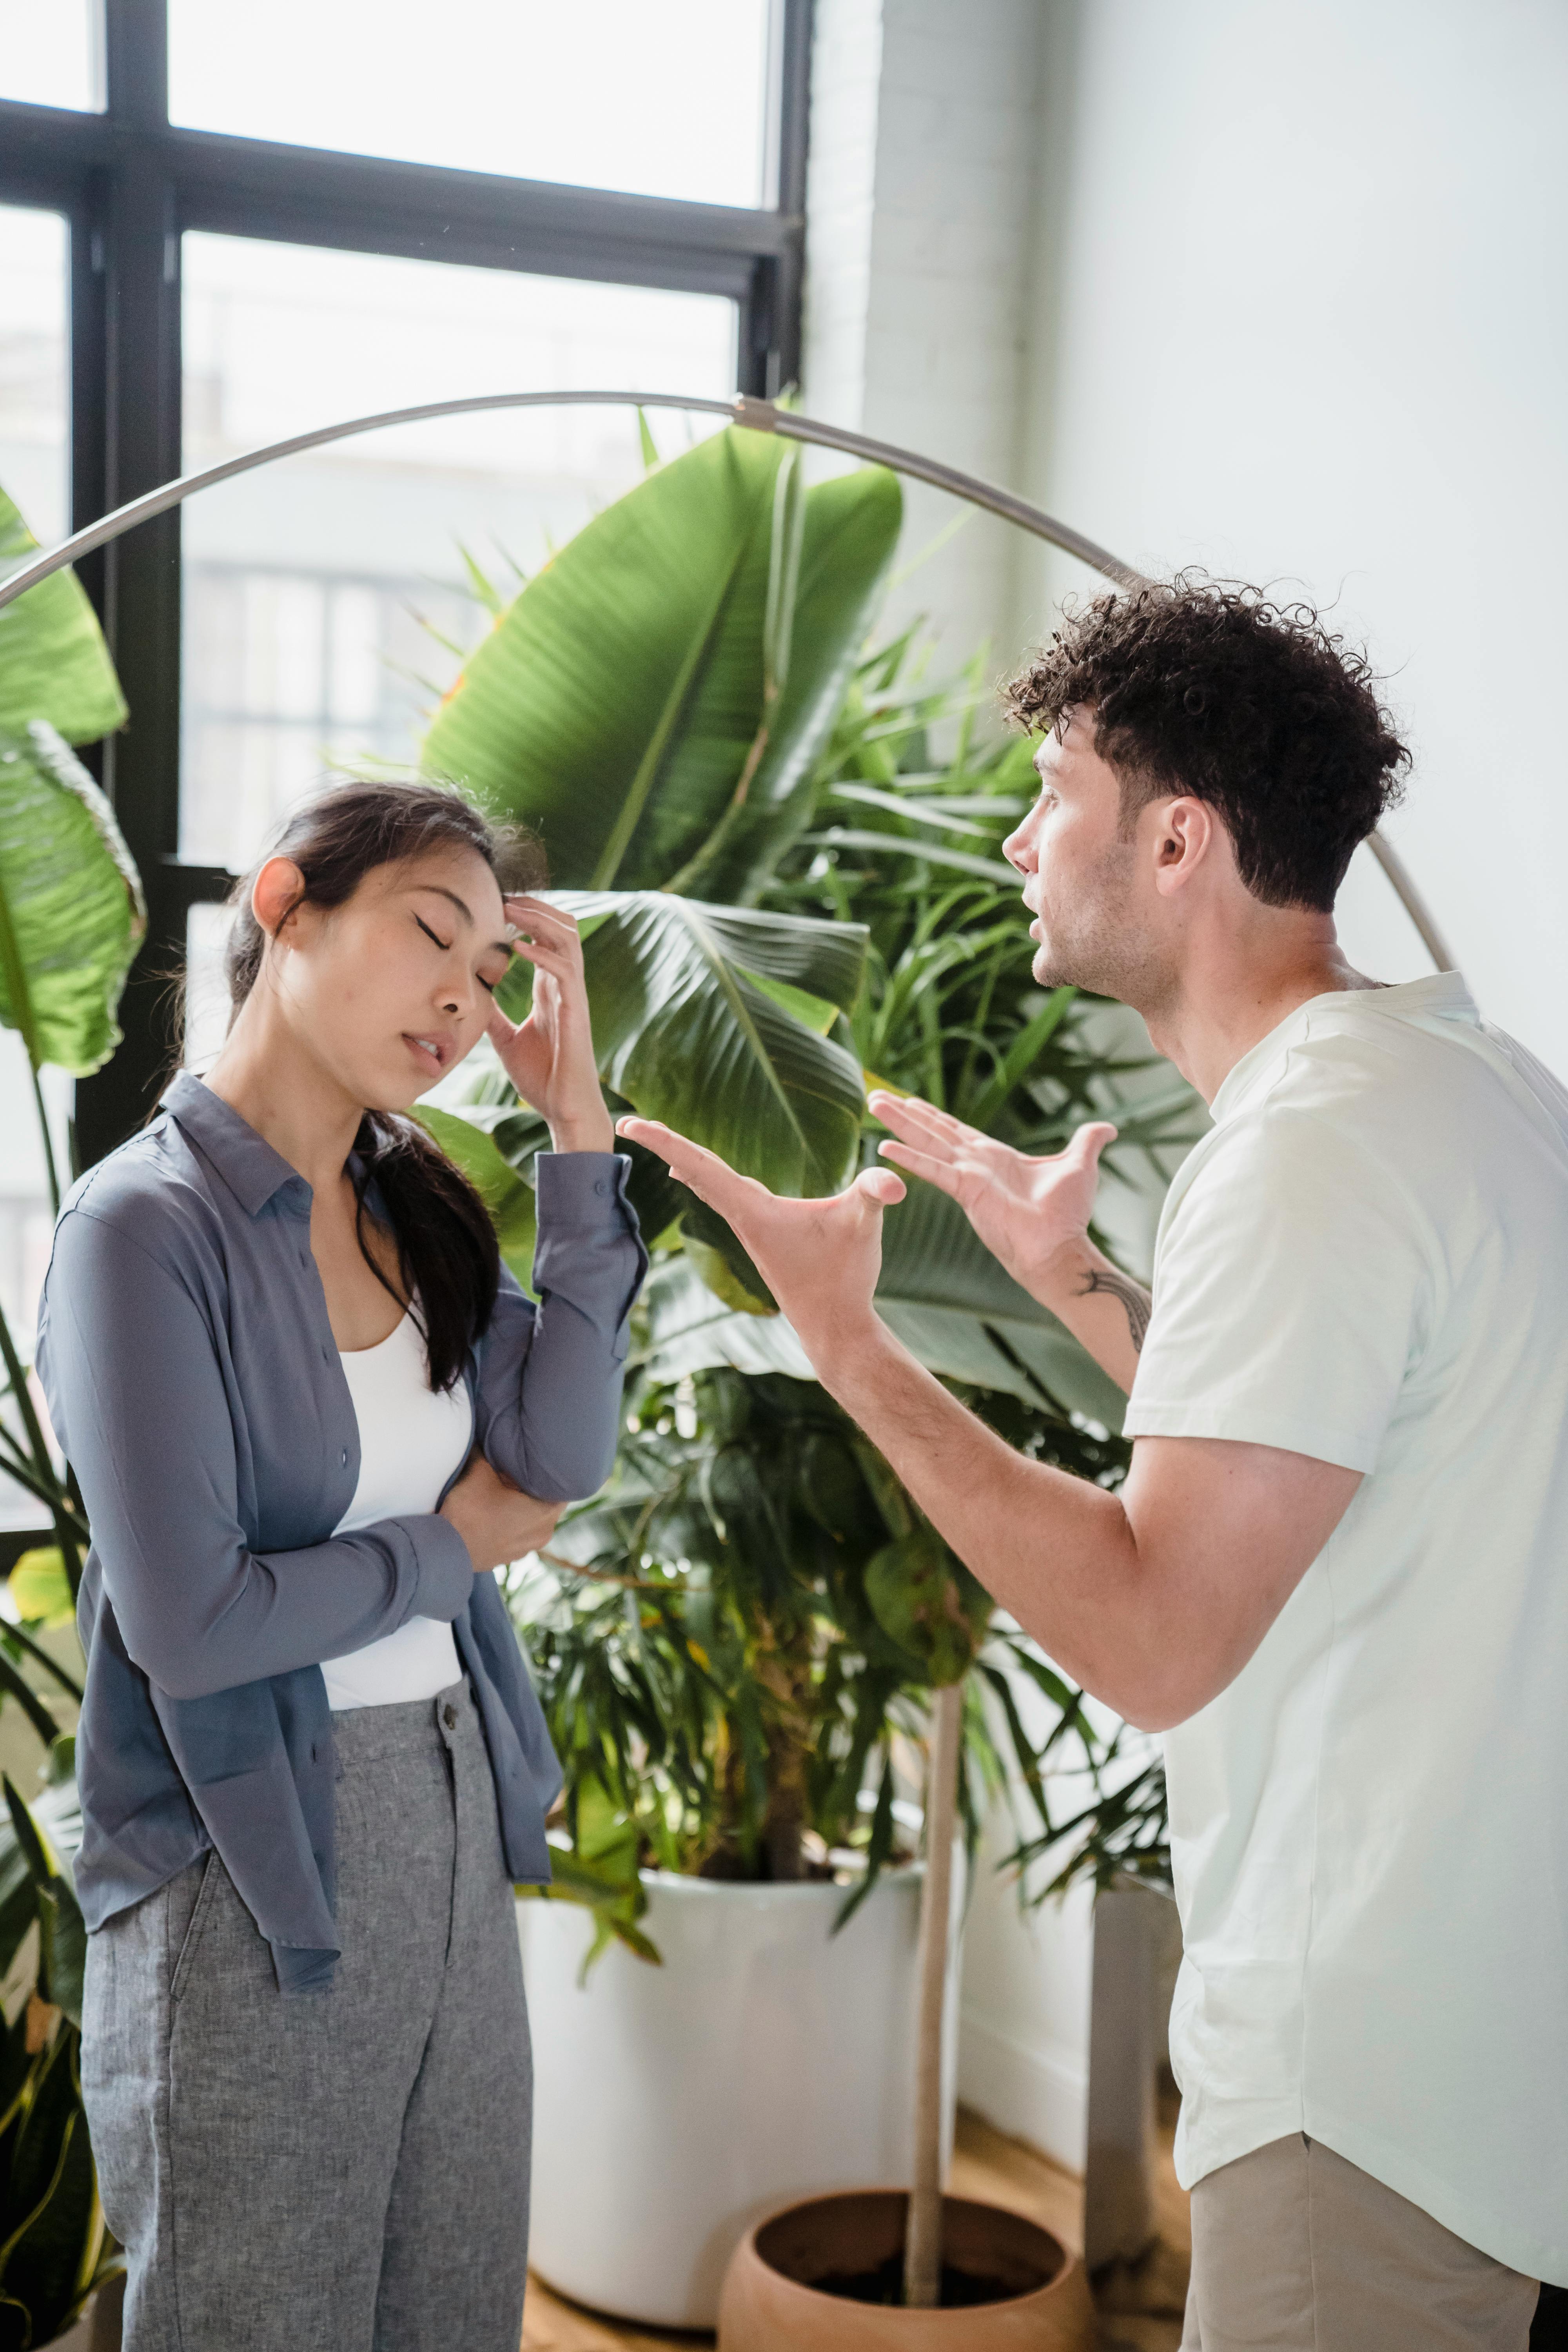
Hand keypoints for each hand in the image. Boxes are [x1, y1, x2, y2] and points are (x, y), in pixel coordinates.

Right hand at [439, 1453, 565, 1573]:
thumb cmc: (466, 1511)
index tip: (537, 1459)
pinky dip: (511, 1521)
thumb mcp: (479, 1471)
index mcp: (545, 1513)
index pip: (562, 1486)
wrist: (441, 1550)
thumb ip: (488, 1449)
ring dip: (522, 1504)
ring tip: (504, 1489)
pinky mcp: (508, 1557)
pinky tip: (494, 1510)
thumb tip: (488, 1431)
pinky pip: (518, 1532)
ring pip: (532, 1518)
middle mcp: (542, 1534)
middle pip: (547, 1502)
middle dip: (534, 1486)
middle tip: (517, 1469)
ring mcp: (525, 1549)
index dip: (549, 1470)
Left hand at [487, 896, 612, 1152]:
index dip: (525, 916)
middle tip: (503, 897)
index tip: (496, 905)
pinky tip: (518, 947)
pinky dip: (542, 953)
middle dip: (536, 907)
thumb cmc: (542, 1077)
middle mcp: (565, 986)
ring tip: (511, 909)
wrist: (564, 1108)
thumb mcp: (507, 1040)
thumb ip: (494, 1016)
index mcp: (551, 989)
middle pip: (562, 927)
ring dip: (540, 919)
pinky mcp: (576, 1011)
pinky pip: (564, 970)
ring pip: (568, 939)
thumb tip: (472, 999)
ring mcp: (573, 996)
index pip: (545, 938)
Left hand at [614, 1117, 904, 1366]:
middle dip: (664, 1143)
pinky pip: (725, 1197)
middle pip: (696, 1170)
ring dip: (686, 1161)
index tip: (629, 1123)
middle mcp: (742, 1216)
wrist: (834, 1328)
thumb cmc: (844, 1277)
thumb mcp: (863, 1225)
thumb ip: (875, 1194)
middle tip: (629, 1122)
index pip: (700, 1164)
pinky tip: (704, 1178)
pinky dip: (708, 1179)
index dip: (664, 1140)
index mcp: (752, 1209)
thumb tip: (894, 1181)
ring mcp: (750, 1229)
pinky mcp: (762, 1237)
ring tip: (661, 1144)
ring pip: (709, 1185)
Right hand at [869, 1092, 1116, 1305]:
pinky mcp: (967, 1191)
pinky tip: (885, 1146)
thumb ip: (1087, 1142)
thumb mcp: (1079, 1165)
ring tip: (874, 1104)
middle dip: (905, 1114)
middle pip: (933, 1132)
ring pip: (928, 1142)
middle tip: (876, 1097)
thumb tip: (1107, 1127)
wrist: (1062, 1247)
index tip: (910, 1099)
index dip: (933, 1115)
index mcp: (995, 1157)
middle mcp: (975, 1165)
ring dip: (900, 1124)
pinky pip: (934, 1170)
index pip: (956, 1130)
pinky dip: (911, 1158)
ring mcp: (968, 1178)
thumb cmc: (1069, 1215)